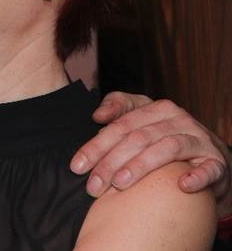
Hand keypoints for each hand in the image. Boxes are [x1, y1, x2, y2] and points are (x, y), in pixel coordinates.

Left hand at [70, 91, 230, 217]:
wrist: (209, 158)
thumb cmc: (165, 139)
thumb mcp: (141, 120)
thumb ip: (118, 108)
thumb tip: (97, 115)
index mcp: (157, 108)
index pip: (120, 126)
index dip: (96, 146)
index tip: (77, 166)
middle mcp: (178, 120)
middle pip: (138, 138)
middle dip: (111, 162)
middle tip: (93, 185)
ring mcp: (199, 139)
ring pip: (166, 148)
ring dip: (142, 166)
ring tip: (121, 184)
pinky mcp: (216, 162)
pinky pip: (208, 169)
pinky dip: (196, 176)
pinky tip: (181, 185)